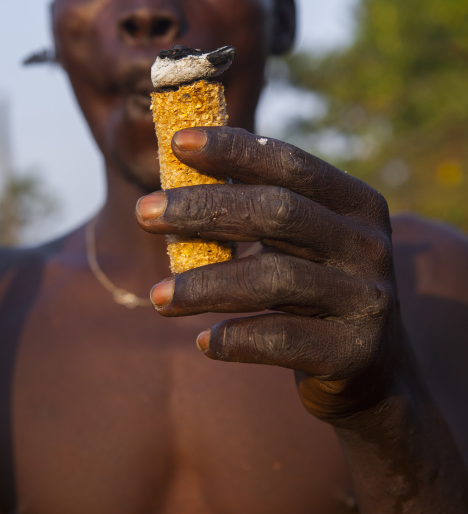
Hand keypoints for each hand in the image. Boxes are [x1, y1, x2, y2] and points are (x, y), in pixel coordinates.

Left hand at [136, 126, 405, 424]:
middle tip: (144, 213)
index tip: (176, 144)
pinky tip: (203, 342)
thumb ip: (260, 206)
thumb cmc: (314, 290)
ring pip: (273, 278)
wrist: (370, 370)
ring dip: (204, 285)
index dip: (233, 151)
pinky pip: (281, 340)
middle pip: (278, 212)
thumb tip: (184, 163)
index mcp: (356, 204)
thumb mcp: (299, 242)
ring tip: (157, 297)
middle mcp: (368, 244)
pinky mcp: (355, 352)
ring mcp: (367, 299)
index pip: (290, 164)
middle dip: (203, 209)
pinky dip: (235, 339)